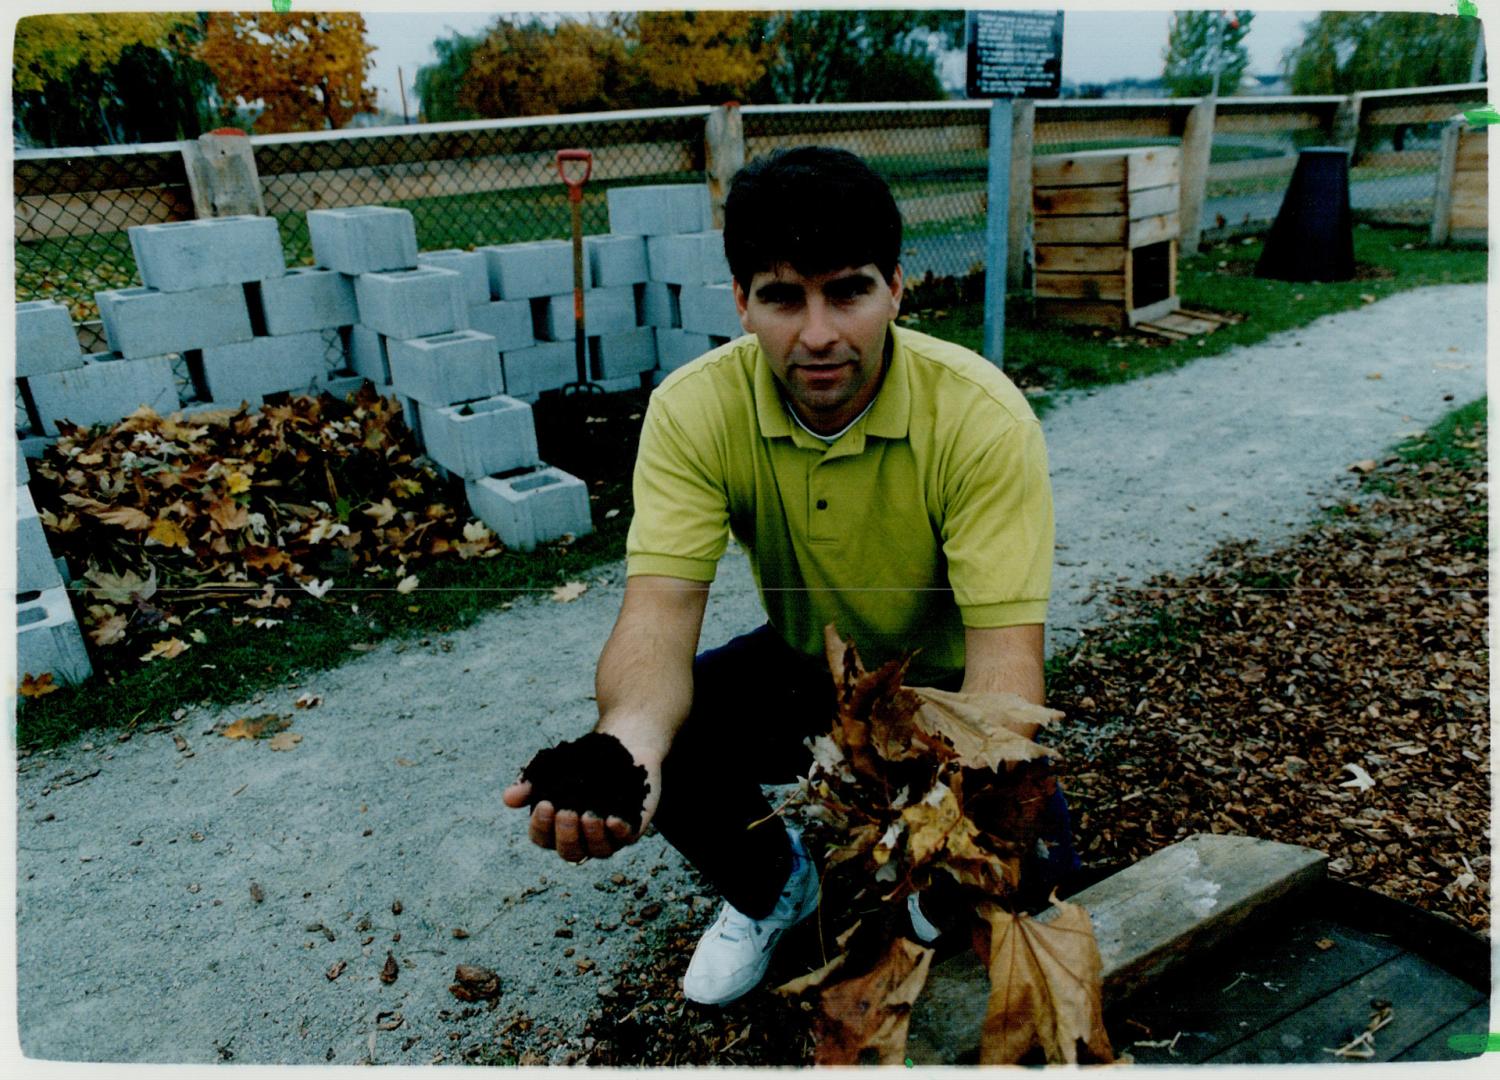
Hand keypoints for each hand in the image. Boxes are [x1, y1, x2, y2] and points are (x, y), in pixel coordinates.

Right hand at [502, 754, 661, 863]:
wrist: (619, 745)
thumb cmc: (579, 761)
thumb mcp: (550, 768)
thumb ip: (530, 782)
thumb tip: (509, 799)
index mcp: (557, 827)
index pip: (543, 839)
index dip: (541, 827)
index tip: (545, 804)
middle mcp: (583, 838)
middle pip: (570, 853)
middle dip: (566, 835)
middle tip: (567, 812)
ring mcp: (609, 835)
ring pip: (599, 851)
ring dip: (592, 836)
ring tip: (589, 815)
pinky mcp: (633, 826)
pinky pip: (627, 838)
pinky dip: (619, 832)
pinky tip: (613, 819)